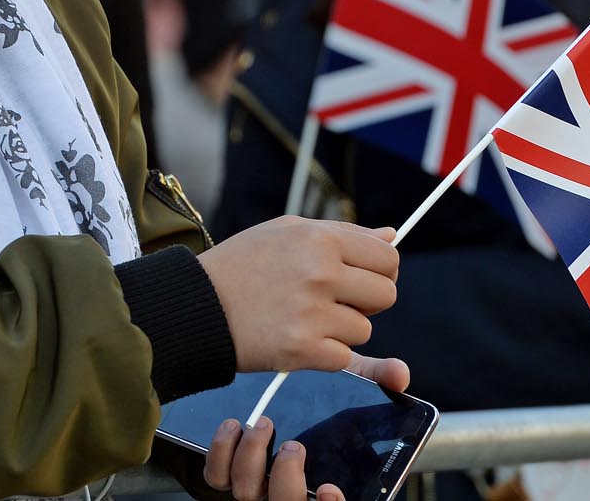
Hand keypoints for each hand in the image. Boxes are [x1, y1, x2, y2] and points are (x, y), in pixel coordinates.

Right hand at [197, 215, 397, 372]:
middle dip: (367, 302)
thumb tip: (392, 236)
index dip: (380, 271)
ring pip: (364, 330)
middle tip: (335, 301)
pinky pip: (343, 358)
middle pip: (386, 296)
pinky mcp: (300, 349)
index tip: (362, 278)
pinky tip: (296, 337)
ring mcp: (311, 313)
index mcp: (320, 240)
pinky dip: (324, 353)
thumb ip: (343, 233)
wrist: (196, 303)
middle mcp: (319, 273)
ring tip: (303, 316)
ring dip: (341, 329)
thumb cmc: (242, 263)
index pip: (388, 258)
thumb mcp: (286, 231)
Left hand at [199, 357, 408, 500]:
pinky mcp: (227, 469)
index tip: (331, 488)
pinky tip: (233, 425)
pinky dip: (220, 452)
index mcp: (325, 481)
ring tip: (262, 424)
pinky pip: (216, 475)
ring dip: (251, 459)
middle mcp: (289, 488)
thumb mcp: (349, 385)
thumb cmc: (320, 401)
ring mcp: (256, 483)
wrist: (273, 394)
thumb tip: (398, 373)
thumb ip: (376, 378)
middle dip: (287, 479)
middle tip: (294, 446)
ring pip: (246, 492)